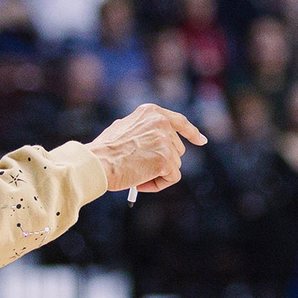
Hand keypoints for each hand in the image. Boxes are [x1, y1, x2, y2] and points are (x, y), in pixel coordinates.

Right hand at [86, 104, 206, 192]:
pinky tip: (139, 183)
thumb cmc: (104, 151)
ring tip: (135, 174)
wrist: (96, 163)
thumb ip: (144, 131)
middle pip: (177, 149)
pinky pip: (171, 178)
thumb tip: (159, 143)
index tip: (201, 141)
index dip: (191, 132)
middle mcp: (161, 123)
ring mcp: (165, 141)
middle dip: (163, 161)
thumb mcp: (124, 129)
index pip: (179, 121)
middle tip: (140, 169)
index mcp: (151, 112)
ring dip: (158, 174)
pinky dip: (157, 185)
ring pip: (174, 165)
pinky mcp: (166, 160)